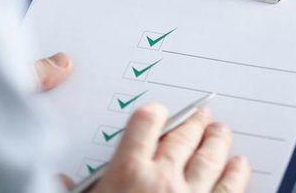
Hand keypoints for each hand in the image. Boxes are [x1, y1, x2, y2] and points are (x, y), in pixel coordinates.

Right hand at [33, 53, 250, 191]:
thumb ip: (71, 188)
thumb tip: (56, 179)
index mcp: (127, 173)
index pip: (144, 124)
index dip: (152, 114)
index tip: (155, 110)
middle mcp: (162, 180)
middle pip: (183, 137)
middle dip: (193, 121)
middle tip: (201, 112)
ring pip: (210, 157)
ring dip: (217, 141)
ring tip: (221, 131)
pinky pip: (230, 187)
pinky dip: (236, 173)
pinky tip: (239, 164)